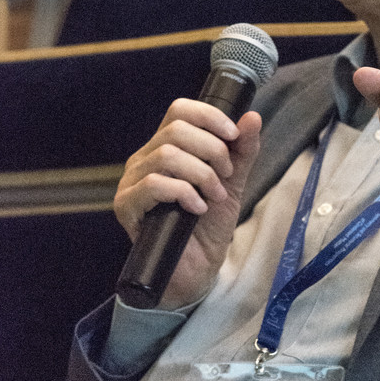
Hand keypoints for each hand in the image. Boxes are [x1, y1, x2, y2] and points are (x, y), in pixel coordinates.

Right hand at [113, 99, 260, 308]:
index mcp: (166, 147)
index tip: (234, 136)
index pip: (179, 111)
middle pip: (175, 130)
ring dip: (202, 174)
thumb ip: (242, 151)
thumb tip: (252, 117)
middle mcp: (145, 159)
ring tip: (214, 196)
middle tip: (226, 176)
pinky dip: (184, 193)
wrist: (197, 269)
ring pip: (166, 155)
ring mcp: (132, 182)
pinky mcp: (127, 206)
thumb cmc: (209, 226)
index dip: (209, 116)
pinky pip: (153, 184)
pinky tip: (197, 208)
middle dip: (212, 151)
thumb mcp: (233, 183)